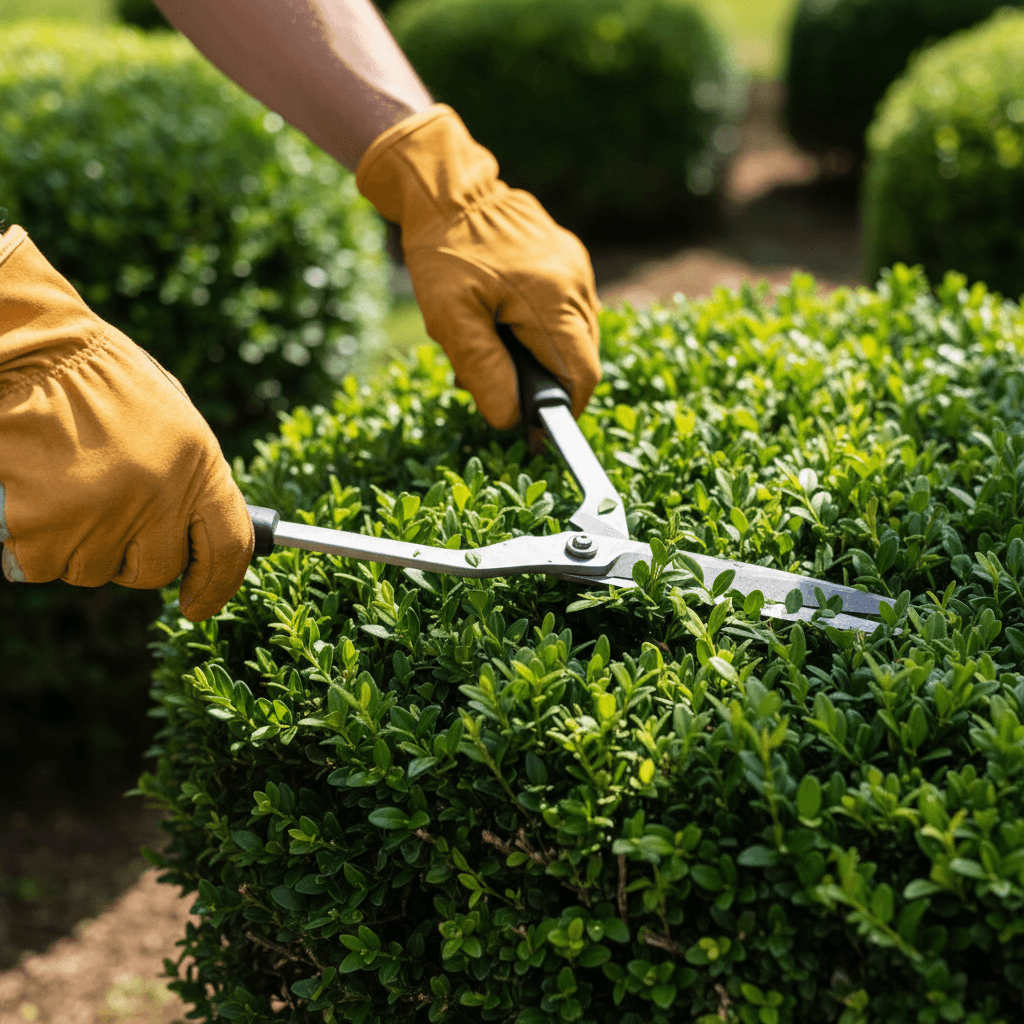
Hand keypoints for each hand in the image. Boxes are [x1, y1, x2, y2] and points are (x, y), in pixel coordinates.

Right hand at [0, 226, 252, 621]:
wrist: (32, 350)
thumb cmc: (100, 378)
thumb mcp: (173, 419)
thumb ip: (191, 477)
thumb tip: (201, 532)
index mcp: (199, 466)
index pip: (229, 548)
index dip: (217, 585)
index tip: (199, 604)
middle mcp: (157, 498)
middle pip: (154, 571)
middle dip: (131, 557)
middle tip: (105, 514)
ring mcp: (100, 517)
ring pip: (92, 571)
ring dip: (77, 545)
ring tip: (64, 487)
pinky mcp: (43, 528)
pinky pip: (41, 565)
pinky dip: (31, 544)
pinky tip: (32, 497)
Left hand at [356, 104, 600, 428]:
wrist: (446, 184)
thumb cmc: (443, 249)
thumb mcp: (452, 318)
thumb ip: (485, 370)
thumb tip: (509, 418)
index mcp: (555, 301)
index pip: (580, 376)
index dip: (562, 411)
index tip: (536, 434)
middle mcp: (576, 285)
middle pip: (578, 360)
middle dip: (540, 385)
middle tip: (493, 391)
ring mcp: (575, 270)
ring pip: (570, 338)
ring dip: (535, 359)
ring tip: (485, 353)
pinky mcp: (566, 260)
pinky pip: (562, 311)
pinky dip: (534, 331)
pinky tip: (496, 326)